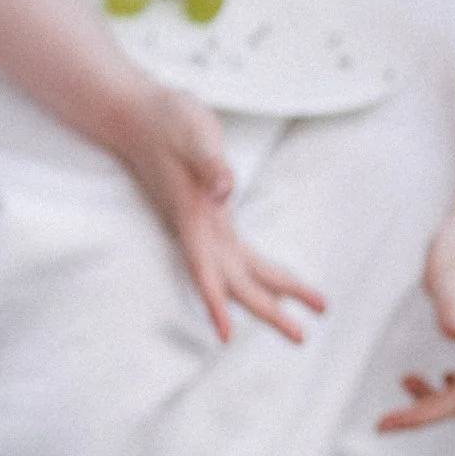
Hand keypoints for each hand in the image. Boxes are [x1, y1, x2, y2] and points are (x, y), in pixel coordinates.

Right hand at [112, 84, 325, 344]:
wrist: (142, 118)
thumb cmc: (167, 121)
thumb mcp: (192, 132)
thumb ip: (209, 162)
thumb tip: (226, 190)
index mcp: (192, 218)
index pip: (204, 270)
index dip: (214, 303)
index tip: (226, 337)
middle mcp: (200, 232)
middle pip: (235, 284)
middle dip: (268, 311)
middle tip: (301, 337)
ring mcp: (207, 229)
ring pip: (244, 274)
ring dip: (275, 296)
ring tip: (312, 311)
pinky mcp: (214, 220)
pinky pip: (244, 257)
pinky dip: (264, 275)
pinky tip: (284, 287)